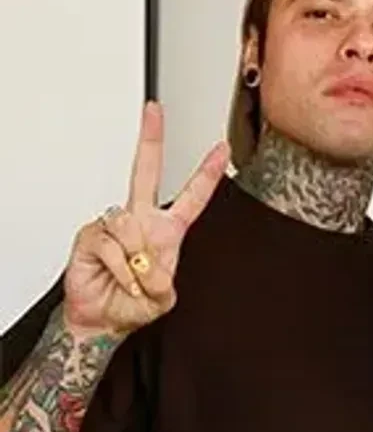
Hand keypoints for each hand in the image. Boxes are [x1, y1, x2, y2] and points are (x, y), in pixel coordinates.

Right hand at [63, 101, 229, 338]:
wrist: (103, 318)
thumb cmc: (134, 303)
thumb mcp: (164, 300)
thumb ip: (165, 285)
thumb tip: (152, 268)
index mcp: (167, 231)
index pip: (191, 197)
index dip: (206, 174)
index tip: (221, 150)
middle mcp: (141, 221)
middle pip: (145, 173)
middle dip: (150, 140)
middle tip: (153, 112)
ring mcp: (114, 225)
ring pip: (130, 224)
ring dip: (137, 262)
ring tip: (135, 281)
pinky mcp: (92, 235)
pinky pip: (112, 245)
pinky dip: (121, 270)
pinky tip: (121, 279)